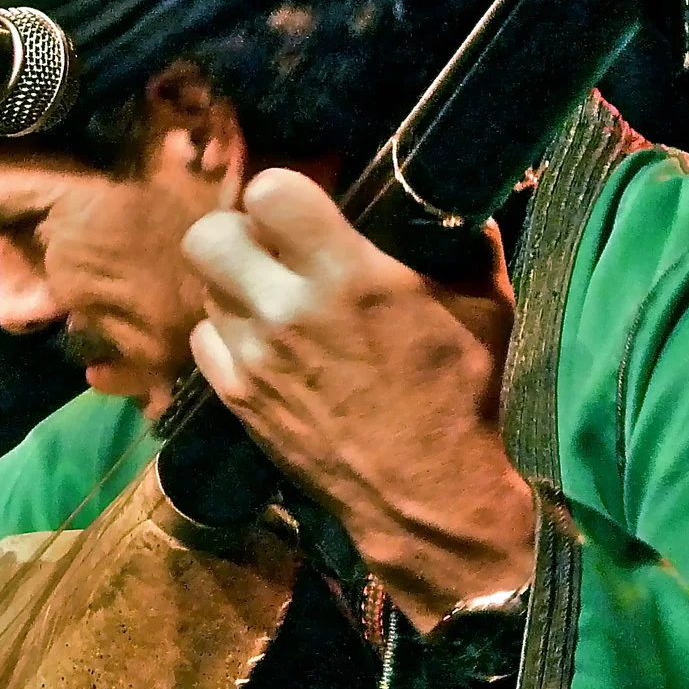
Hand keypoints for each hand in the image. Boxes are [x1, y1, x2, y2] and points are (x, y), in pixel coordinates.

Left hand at [182, 169, 536, 631]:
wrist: (432, 498)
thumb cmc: (468, 398)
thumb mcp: (483, 304)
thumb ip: (457, 241)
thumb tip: (441, 195)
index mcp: (347, 275)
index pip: (269, 190)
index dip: (286, 189)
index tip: (308, 203)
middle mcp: (285, 312)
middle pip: (209, 234)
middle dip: (239, 230)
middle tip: (274, 245)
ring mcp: (254, 359)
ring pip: (204, 287)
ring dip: (235, 283)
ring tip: (274, 297)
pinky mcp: (238, 401)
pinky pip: (204, 340)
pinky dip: (226, 333)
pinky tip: (263, 343)